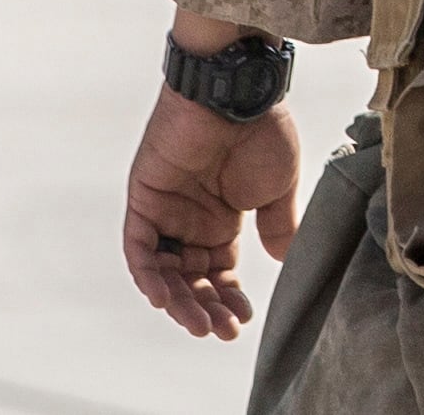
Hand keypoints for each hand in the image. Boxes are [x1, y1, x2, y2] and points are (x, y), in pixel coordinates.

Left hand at [124, 84, 300, 339]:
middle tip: (221, 331)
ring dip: (178, 300)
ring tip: (199, 323)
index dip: (229, 298)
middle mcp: (191, 221)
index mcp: (223, 219)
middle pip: (191, 279)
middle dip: (205, 307)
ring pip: (164, 271)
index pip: (219, 272)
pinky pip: (139, 249)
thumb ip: (277, 225)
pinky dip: (149, 275)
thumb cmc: (263, 130)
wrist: (237, 92)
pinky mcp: (144, 200)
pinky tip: (165, 298)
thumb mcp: (279, 186)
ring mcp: (165, 212)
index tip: (242, 320)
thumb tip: (284, 261)